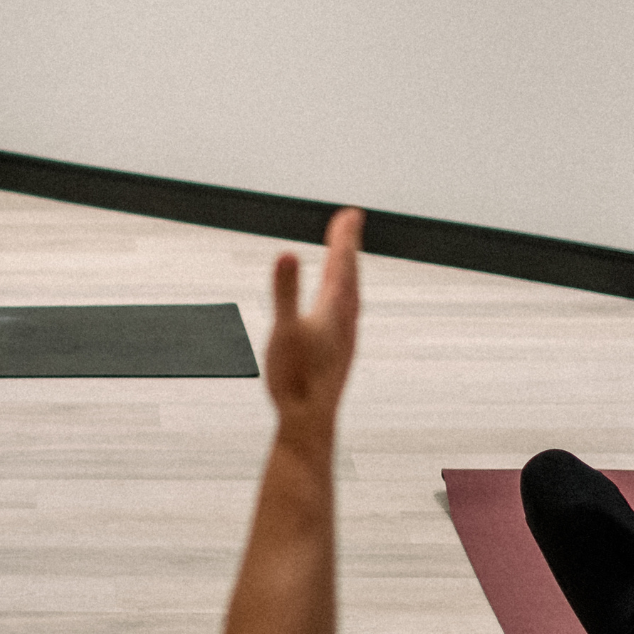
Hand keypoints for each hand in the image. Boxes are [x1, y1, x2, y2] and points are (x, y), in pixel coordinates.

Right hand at [263, 209, 362, 434]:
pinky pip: (345, 312)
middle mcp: (345, 319)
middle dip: (347, 246)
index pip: (341, 263)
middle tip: (349, 221)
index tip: (350, 213)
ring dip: (347, 270)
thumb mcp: (284, 330)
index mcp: (334, 308)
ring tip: (345, 257)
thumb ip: (285, 291)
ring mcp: (344, 335)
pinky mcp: (339, 350)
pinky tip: (338, 306)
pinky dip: (343, 295)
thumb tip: (287, 253)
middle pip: (349, 273)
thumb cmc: (295, 377)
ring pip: (350, 293)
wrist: (310, 420)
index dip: (344, 237)